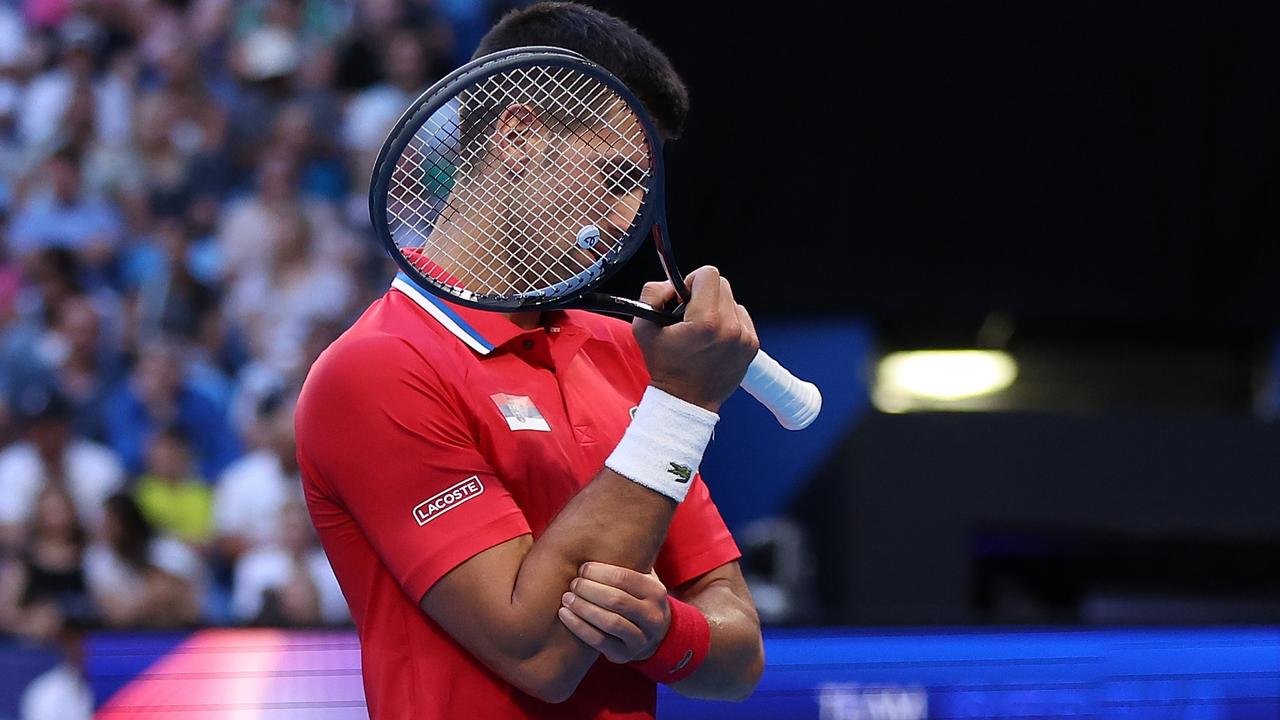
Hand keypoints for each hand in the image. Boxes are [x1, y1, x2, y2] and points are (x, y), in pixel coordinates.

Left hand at [557, 562, 671, 663]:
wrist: (654, 634)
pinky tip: (565, 616)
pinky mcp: (625, 655)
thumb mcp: (642, 577)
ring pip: (610, 623)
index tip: (582, 568)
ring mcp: (641, 638)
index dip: (600, 572)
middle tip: (572, 583)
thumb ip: (628, 558)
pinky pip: (600, 643)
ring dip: (583, 609)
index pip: (625, 578)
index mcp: (655, 591)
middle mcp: (653, 615)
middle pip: (617, 600)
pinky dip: (580, 628)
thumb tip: (598, 522)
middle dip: (589, 590)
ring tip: (566, 598)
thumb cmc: (637, 596)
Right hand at [632, 266, 759, 412]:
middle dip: (704, 295)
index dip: (692, 281)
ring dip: (717, 309)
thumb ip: (652, 294)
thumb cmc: (667, 369)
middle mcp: (731, 327)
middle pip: (722, 285)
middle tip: (690, 315)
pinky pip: (741, 318)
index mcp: (706, 321)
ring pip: (732, 301)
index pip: (709, 274)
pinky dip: (728, 323)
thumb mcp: (644, 329)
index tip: (684, 298)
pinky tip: (713, 339)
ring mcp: (744, 337)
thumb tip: (670, 283)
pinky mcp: (752, 345)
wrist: (686, 401)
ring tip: (702, 331)